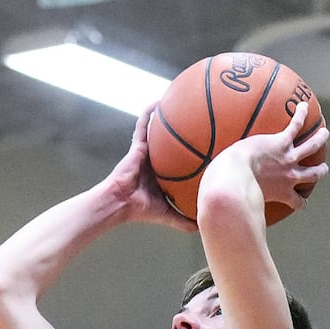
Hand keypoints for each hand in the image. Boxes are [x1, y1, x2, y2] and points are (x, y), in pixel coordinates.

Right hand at [101, 102, 198, 232]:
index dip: (193, 152)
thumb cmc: (140, 209)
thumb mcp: (167, 214)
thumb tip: (203, 228)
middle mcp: (157, 160)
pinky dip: (149, 114)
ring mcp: (146, 152)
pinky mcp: (137, 146)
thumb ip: (183, 220)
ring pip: (160, 131)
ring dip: (167, 116)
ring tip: (180, 100)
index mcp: (164, 174)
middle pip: (174, 142)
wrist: (120, 204)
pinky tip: (157, 102)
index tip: (209, 142)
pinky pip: (144, 126)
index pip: (181, 161)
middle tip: (202, 117)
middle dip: (185, 130)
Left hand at [214, 101, 328, 212]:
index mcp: (282, 193)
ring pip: (311, 147)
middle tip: (323, 167)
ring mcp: (287, 158)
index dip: (301, 202)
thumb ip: (234, 210)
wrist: (233, 175)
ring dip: (319, 139)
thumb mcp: (238, 203)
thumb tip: (209, 224)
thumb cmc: (231, 193)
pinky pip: (295, 126)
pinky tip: (304, 105)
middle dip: (320, 171)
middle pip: (313, 174)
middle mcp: (290, 175)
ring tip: (324, 133)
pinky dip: (301, 115)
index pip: (297, 202)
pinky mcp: (280, 142)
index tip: (302, 201)